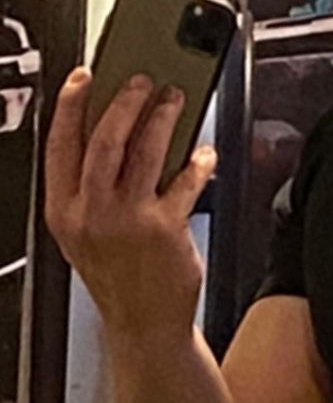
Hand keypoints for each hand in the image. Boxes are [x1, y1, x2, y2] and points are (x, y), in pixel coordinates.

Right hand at [44, 68, 217, 340]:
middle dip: (124, 102)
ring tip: (173, 101)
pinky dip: (197, 162)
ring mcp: (128, 220)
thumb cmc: (117, 277)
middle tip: (140, 82)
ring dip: (162, 118)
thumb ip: (87, 189)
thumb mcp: (83, 234)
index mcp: (63, 210)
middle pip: (104, 140)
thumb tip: (112, 131)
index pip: (60, 144)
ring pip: (144, 151)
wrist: (144, 325)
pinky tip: (203, 153)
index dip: (71, 105)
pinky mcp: (164, 228)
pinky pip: (184, 181)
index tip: (83, 77)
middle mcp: (91, 213)